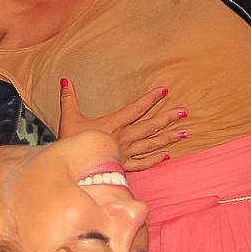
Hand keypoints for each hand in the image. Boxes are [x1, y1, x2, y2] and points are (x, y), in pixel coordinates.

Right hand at [57, 79, 188, 172]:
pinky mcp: (124, 167)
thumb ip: (68, 98)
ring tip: (184, 133)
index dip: (151, 98)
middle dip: (168, 118)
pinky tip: (166, 156)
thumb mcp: (68, 118)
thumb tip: (65, 80)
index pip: (136, 108)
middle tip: (184, 112)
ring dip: (168, 138)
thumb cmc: (70, 143)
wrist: (72, 171)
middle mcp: (124, 138)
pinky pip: (143, 163)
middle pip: (150, 126)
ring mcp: (125, 153)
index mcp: (113, 124)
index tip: (164, 90)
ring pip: (151, 144)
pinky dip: (155, 159)